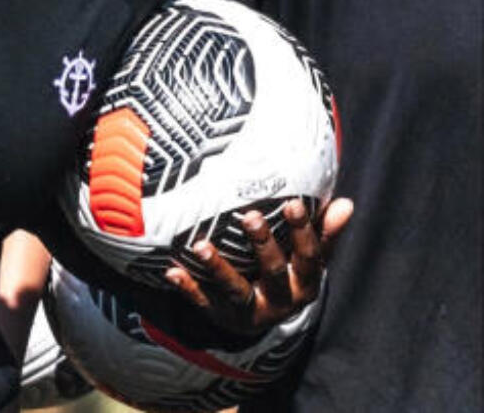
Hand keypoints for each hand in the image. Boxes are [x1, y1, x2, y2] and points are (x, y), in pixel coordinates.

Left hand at [164, 197, 352, 333]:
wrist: (263, 318)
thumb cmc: (288, 274)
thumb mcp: (307, 259)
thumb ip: (325, 233)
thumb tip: (347, 204)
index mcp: (304, 283)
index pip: (308, 257)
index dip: (303, 231)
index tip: (291, 203)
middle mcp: (281, 300)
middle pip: (273, 272)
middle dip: (262, 245)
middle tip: (249, 217)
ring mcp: (250, 311)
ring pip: (235, 291)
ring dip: (218, 268)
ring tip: (200, 246)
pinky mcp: (222, 316)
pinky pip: (203, 303)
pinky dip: (188, 288)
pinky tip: (172, 271)